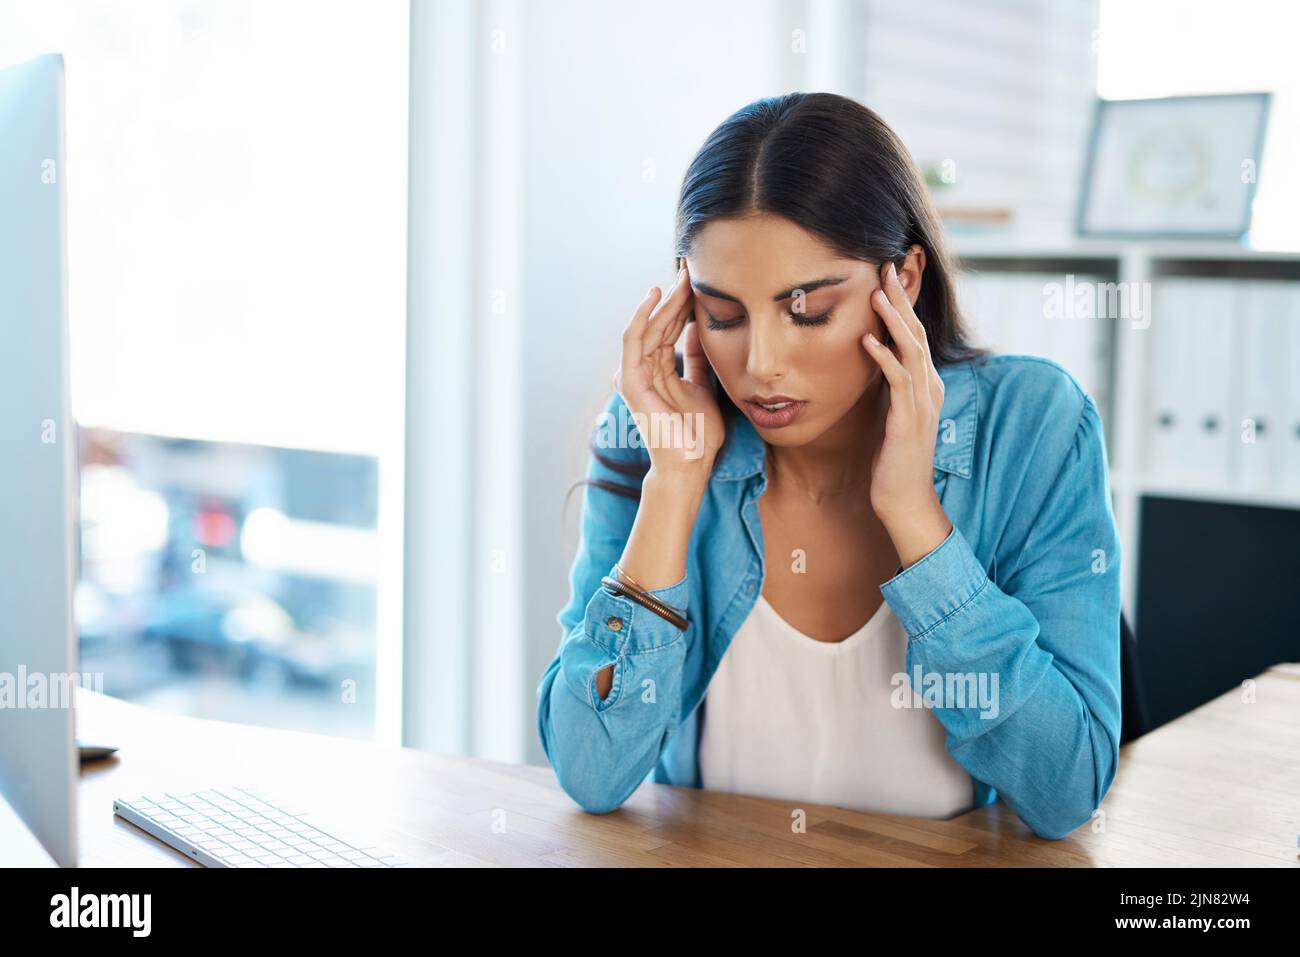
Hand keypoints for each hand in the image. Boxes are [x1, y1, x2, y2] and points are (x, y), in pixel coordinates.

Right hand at [613, 259, 723, 479]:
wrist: (691, 464)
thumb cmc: (698, 433)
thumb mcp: (703, 385)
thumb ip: (697, 358)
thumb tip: (700, 327)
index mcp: (658, 371)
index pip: (669, 328)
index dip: (683, 304)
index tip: (699, 281)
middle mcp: (643, 370)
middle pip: (659, 323)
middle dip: (675, 296)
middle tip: (691, 269)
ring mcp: (634, 375)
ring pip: (648, 326)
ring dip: (664, 300)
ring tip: (681, 277)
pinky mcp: (631, 380)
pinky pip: (633, 340)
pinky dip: (642, 316)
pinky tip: (654, 295)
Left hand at [861, 260, 952, 566]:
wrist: (905, 500)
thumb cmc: (894, 460)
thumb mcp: (891, 414)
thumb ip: (888, 387)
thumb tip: (873, 360)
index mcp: (925, 384)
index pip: (915, 334)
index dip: (903, 304)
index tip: (887, 275)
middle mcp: (929, 388)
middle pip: (917, 333)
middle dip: (902, 299)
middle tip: (887, 266)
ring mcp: (921, 404)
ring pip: (910, 351)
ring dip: (894, 320)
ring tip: (878, 292)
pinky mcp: (908, 421)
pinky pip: (898, 382)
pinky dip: (884, 358)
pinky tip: (869, 340)